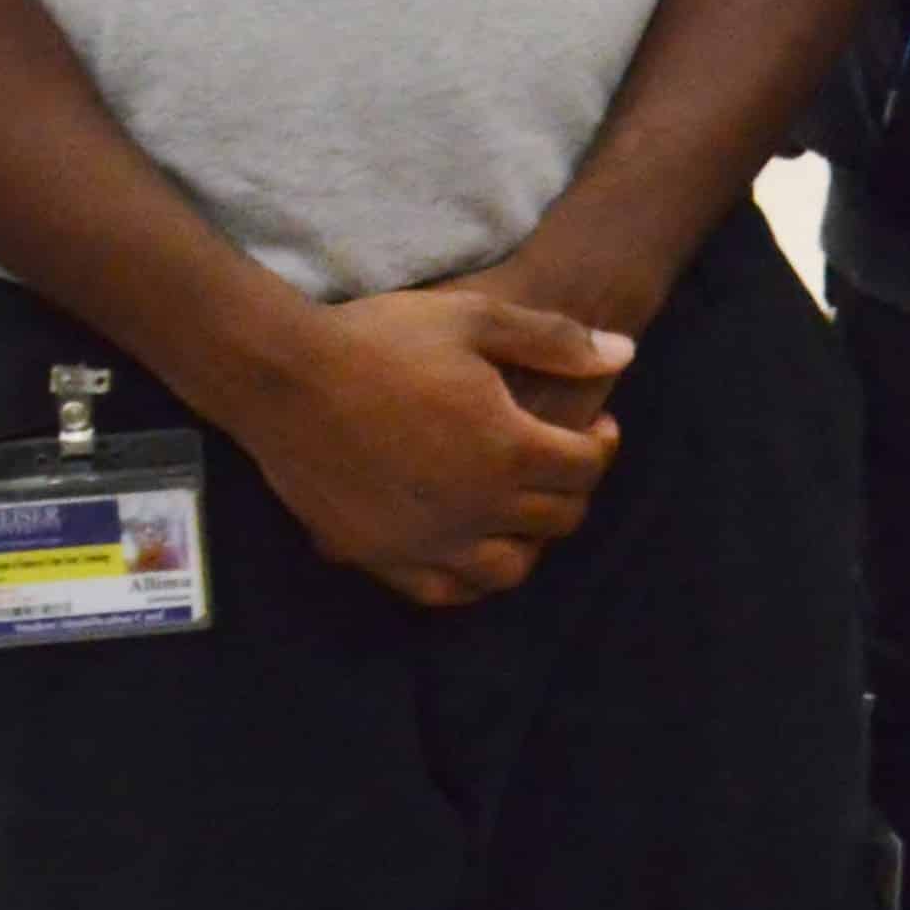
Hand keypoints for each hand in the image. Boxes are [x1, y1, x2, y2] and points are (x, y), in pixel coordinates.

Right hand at [235, 286, 628, 607]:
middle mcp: (475, 508)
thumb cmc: (381, 339)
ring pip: (508, 569)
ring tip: (518, 507)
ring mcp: (425, 541)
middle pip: (557, 520)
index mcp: (508, 449)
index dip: (601, 446)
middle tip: (560, 462)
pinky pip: (443, 591)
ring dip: (528, 541)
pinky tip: (468, 545)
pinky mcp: (378, 557)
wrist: (284, 376)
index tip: (594, 428)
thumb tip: (625, 354)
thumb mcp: (477, 318)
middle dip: (572, 490)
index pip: (586, 469)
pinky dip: (468, 578)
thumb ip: (556, 342)